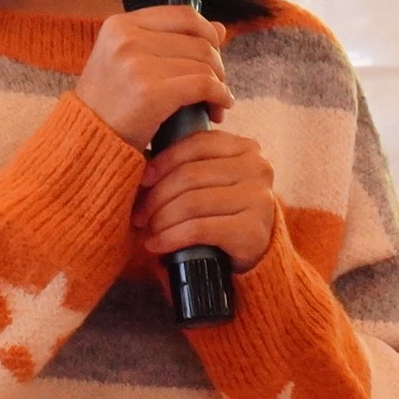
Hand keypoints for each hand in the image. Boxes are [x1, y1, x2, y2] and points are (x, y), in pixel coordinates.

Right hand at [75, 6, 230, 151]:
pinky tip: (219, 109)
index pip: (184, 15)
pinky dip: (219, 97)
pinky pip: (203, 86)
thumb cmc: (108, 107)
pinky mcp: (150, 93)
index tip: (211, 59)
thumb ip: (171, 43)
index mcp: (119, 25)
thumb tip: (221, 28)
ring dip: (219, 85)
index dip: (208, 35)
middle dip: (216, 65)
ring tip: (215, 104)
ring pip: (204, 64)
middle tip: (216, 88)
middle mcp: (127, 38)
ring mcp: (137, 64)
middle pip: (199, 41)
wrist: (83, 144)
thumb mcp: (130, 64)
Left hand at [132, 128, 275, 273]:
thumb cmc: (223, 214)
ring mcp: (258, 200)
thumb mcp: (212, 182)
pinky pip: (197, 228)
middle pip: (190, 176)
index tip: (143, 181)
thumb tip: (145, 168)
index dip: (163, 161)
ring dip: (160, 220)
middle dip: (156, 197)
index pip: (196, 144)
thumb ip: (191, 165)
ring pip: (190, 203)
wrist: (252, 254)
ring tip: (147, 231)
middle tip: (139, 215)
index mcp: (246, 149)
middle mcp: (257, 170)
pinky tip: (157, 244)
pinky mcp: (251, 231)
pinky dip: (170, 237)